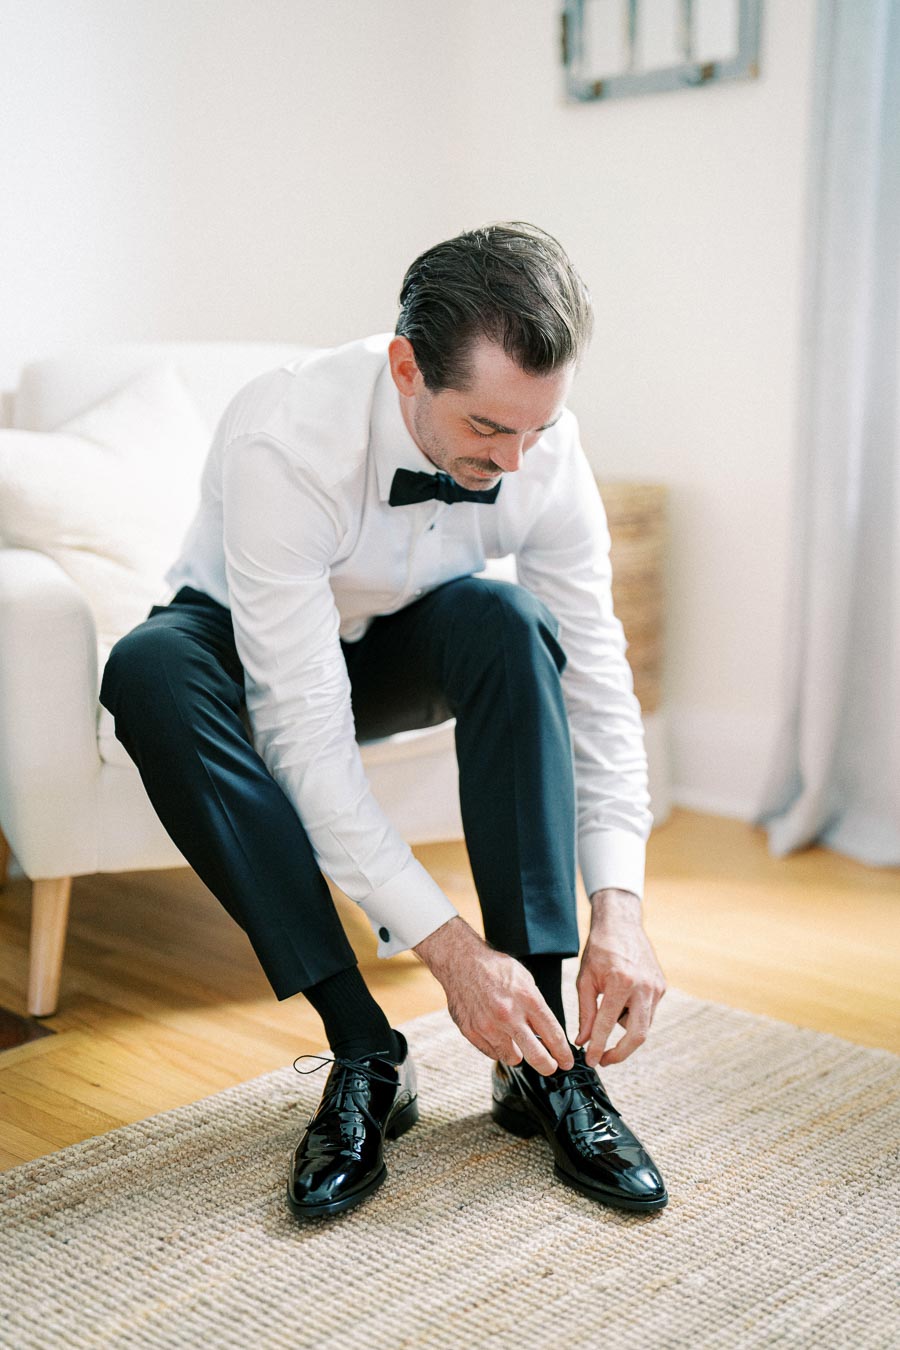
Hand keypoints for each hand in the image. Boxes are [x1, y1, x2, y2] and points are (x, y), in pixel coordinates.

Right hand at [414, 918, 573, 1074]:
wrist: (460, 961)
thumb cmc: (495, 969)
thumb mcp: (525, 979)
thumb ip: (536, 1006)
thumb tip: (546, 1032)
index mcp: (527, 999)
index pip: (553, 1035)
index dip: (563, 1054)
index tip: (567, 1062)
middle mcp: (508, 1015)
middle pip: (536, 1056)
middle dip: (548, 1066)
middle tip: (551, 1066)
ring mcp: (488, 1026)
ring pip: (513, 1059)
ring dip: (518, 1052)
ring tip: (515, 1039)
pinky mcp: (472, 1032)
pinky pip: (492, 1052)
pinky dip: (498, 1047)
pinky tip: (496, 1032)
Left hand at [575, 889, 665, 1068]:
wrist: (622, 924)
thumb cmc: (600, 949)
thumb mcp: (586, 979)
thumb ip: (586, 1013)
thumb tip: (583, 1041)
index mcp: (621, 982)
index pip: (607, 1025)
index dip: (598, 1047)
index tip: (590, 1061)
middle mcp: (643, 987)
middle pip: (637, 1036)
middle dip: (620, 1053)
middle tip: (604, 1060)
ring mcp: (656, 987)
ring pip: (643, 1025)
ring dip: (625, 1031)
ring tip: (608, 1014)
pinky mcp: (661, 987)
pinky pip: (647, 1012)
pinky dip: (633, 1015)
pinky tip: (621, 1000)